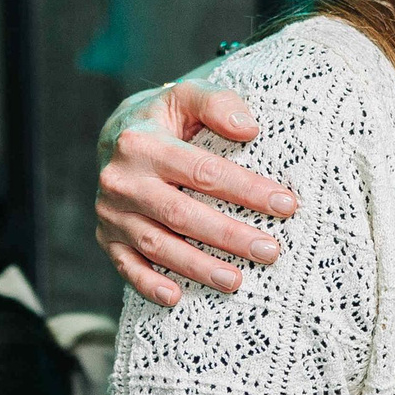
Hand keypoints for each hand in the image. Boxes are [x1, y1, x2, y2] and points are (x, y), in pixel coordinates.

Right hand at [94, 81, 298, 304]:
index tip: (286, 205)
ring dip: (197, 267)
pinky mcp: (107, 237)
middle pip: (181, 214)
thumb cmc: (170, 119)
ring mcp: (112, 212)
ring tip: (237, 281)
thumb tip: (250, 129)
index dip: (246, 189)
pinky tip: (176, 298)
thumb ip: (218, 105)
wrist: (119, 134)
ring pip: (157, 245)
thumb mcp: (189, 97)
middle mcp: (121, 180)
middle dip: (229, 236)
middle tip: (270, 251)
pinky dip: (148, 284)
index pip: (203, 172)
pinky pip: (126, 265)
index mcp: (142, 144)